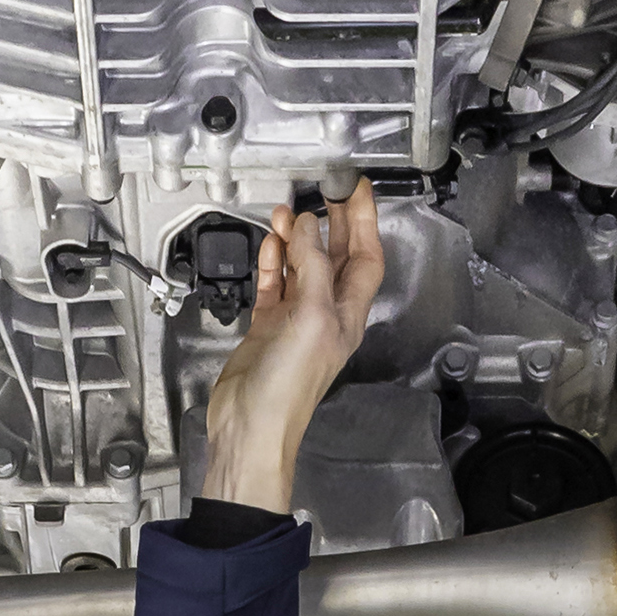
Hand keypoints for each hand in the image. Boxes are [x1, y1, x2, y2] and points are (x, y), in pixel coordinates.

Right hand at [198, 181, 385, 510]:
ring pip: (302, 266)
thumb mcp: (312, 316)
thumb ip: (313, 268)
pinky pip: (274, 284)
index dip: (365, 220)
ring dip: (295, 238)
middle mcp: (325, 314)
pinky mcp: (267, 327)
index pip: (366, 255)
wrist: (250, 426)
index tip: (358, 190)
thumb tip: (308, 228)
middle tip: (326, 189)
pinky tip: (270, 245)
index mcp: (347, 313)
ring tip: (285, 211)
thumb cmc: (287, 388)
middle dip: (332, 221)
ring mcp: (295, 320)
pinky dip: (273, 262)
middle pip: (336, 256)